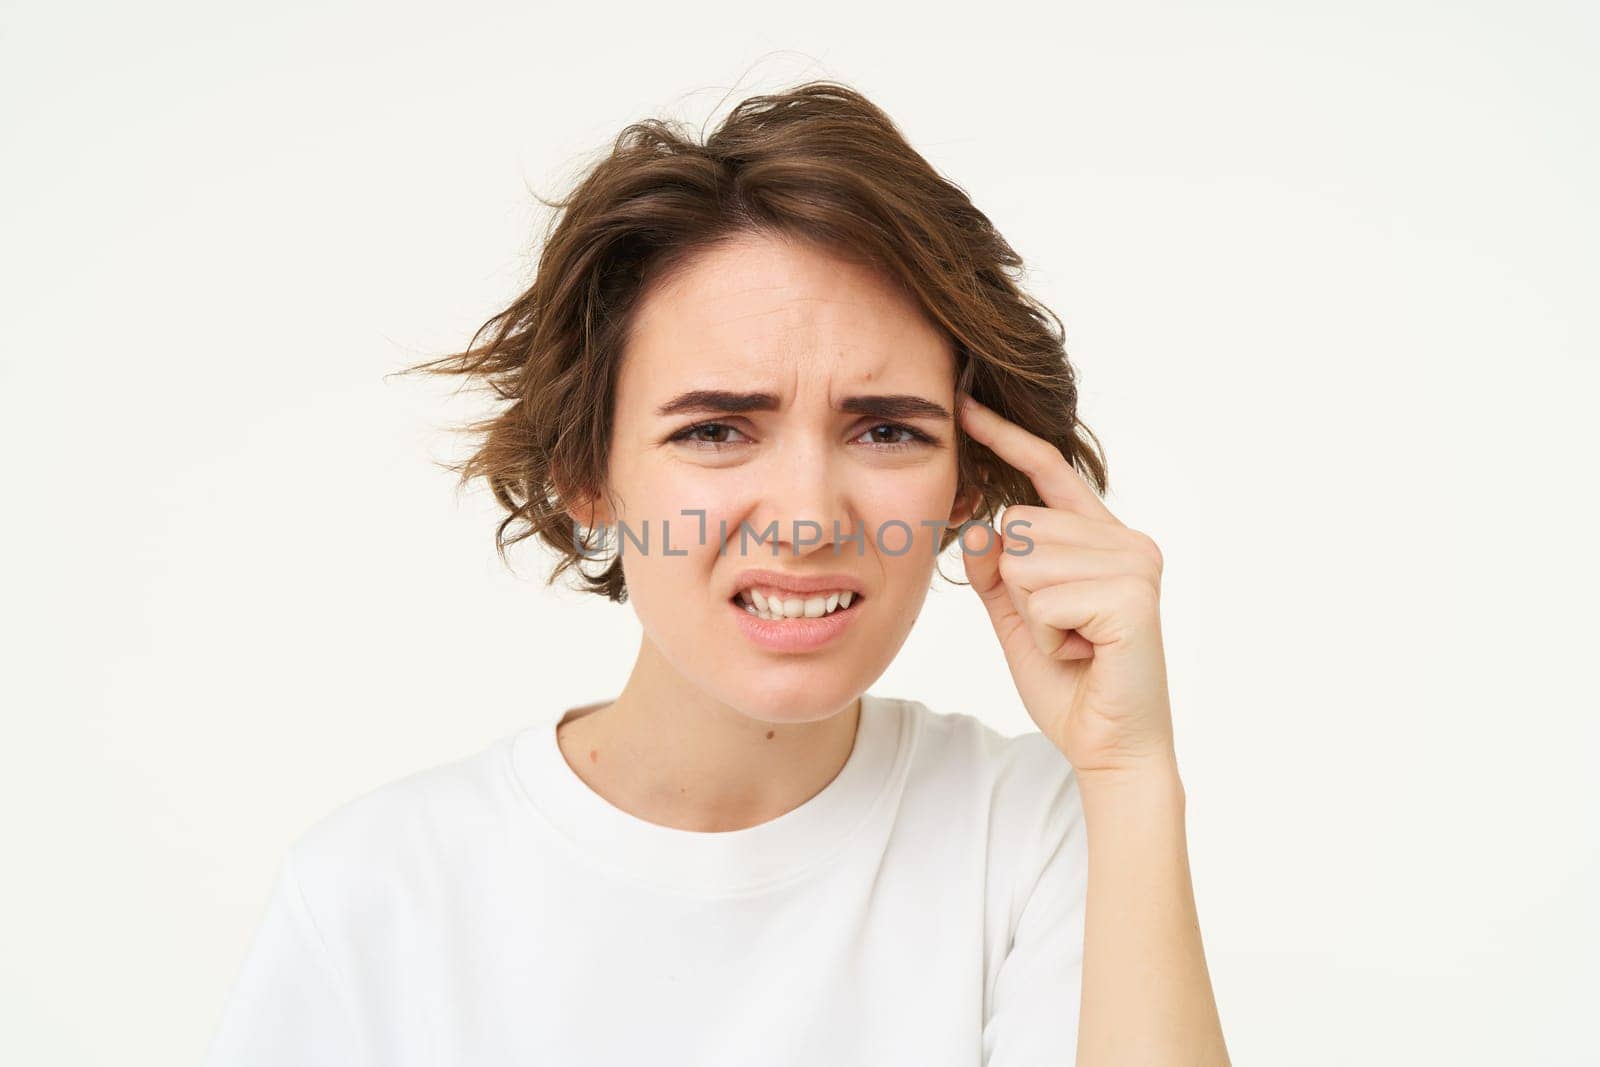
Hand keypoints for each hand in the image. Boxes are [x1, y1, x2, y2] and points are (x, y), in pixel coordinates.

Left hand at [956, 391, 1174, 776]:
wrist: (1109, 745)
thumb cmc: (1068, 681)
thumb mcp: (1016, 617)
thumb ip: (996, 571)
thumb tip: (980, 526)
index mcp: (1103, 538)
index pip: (1047, 473)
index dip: (1005, 438)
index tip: (966, 404)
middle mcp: (1127, 541)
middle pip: (1018, 526)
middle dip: (1019, 589)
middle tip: (1062, 631)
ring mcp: (1134, 565)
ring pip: (1024, 562)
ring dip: (1032, 618)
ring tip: (1073, 643)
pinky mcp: (1131, 598)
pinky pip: (1041, 599)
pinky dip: (1045, 637)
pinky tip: (1082, 654)